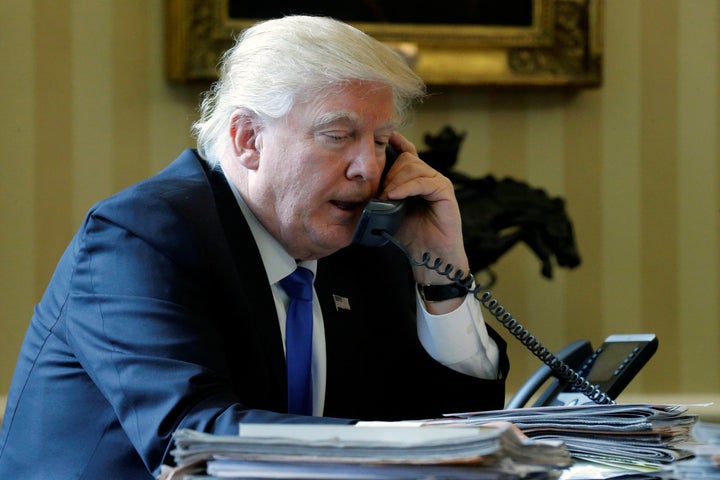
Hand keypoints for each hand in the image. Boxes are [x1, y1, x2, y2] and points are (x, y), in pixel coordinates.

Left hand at [381, 133, 470, 311]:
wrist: (429, 256)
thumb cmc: (410, 235)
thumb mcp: (388, 211)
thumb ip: (380, 195)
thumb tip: (359, 184)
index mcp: (415, 178)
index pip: (405, 152)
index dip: (393, 143)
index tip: (378, 140)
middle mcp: (428, 176)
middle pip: (406, 159)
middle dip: (388, 172)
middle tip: (379, 193)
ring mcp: (438, 182)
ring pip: (413, 167)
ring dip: (395, 181)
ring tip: (385, 198)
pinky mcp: (445, 191)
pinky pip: (423, 181)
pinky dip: (406, 187)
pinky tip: (394, 196)